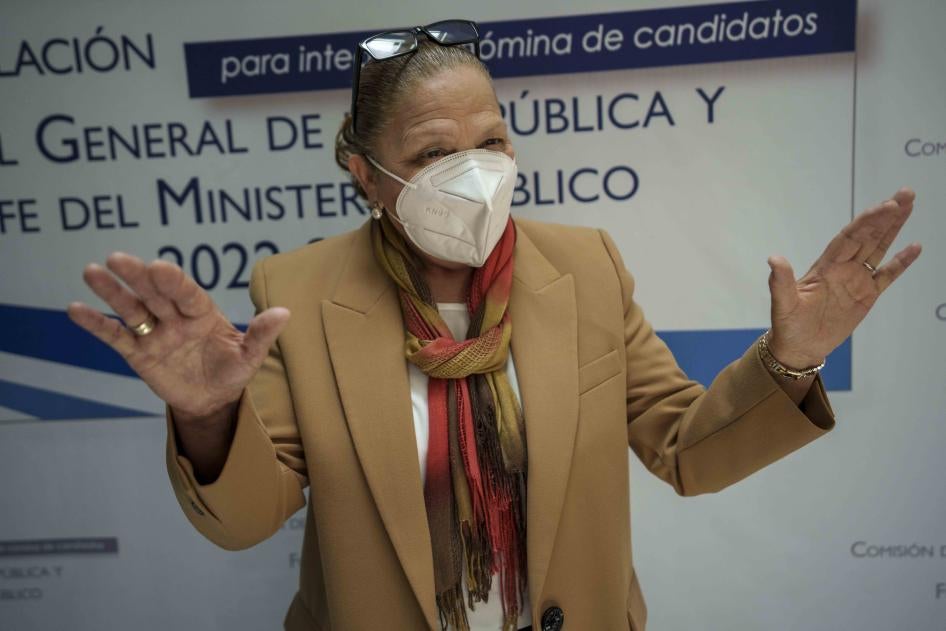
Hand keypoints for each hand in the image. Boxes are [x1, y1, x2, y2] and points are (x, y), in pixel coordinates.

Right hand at [67, 252, 289, 420]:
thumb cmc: (232, 371)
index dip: (173, 281)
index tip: (159, 267)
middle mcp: (175, 317)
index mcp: (202, 313)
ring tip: (91, 271)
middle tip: (117, 258)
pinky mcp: (137, 352)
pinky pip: (115, 336)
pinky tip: (75, 309)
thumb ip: (262, 335)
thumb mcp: (250, 357)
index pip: (187, 293)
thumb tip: (284, 312)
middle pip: (154, 293)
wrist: (212, 400)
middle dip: (137, 276)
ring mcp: (154, 333)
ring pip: (131, 308)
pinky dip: (96, 324)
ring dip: (111, 291)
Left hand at [765, 187, 921, 367]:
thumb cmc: (787, 324)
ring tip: (909, 206)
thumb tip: (774, 259)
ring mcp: (856, 280)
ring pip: (879, 248)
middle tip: (906, 193)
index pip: (850, 237)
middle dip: (886, 215)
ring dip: (894, 228)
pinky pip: (887, 275)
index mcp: (825, 266)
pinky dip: (901, 262)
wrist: (798, 347)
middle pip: (868, 235)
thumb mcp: (782, 303)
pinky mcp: (867, 296)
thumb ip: (781, 281)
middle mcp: (843, 268)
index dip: (868, 221)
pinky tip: (915, 247)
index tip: (886, 206)